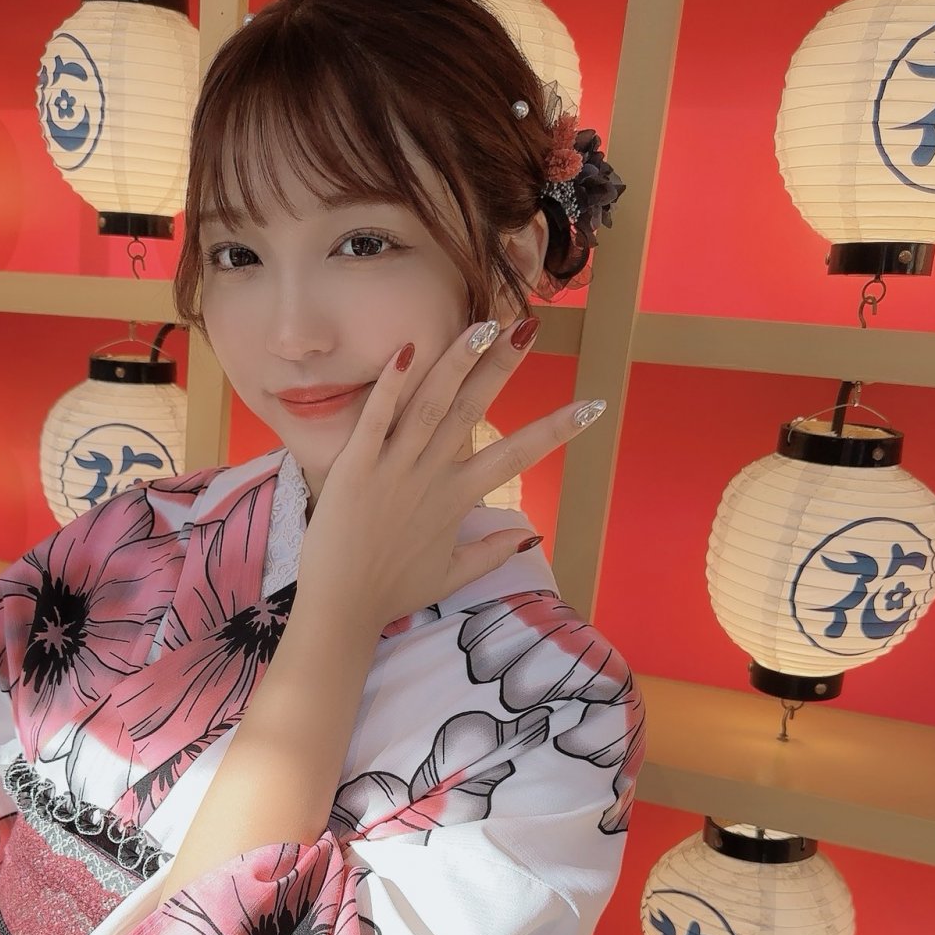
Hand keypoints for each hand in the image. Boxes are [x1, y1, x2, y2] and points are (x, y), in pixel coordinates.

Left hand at [294, 316, 604, 632]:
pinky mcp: (355, 467)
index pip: (518, 455)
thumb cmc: (390, 593)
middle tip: (528, 328)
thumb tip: (531, 535)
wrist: (340, 609)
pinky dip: (391, 385)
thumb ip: (491, 552)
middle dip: (503, 368)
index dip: (557, 428)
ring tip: (483, 325)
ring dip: (457, 363)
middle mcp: (431, 476)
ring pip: (430, 404)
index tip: (594, 404)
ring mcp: (393, 469)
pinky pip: (376, 418)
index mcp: (457, 499)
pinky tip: (407, 348)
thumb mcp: (450, 577)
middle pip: (473, 411)